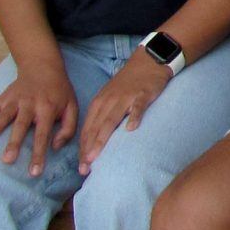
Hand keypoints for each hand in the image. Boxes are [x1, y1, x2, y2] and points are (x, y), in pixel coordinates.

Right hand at [0, 62, 77, 177]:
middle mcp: (29, 105)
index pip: (42, 135)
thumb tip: (55, 147)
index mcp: (47, 110)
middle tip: (6, 160)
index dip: (38, 154)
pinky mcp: (3, 97)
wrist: (43, 67)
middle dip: (13, 143)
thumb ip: (68, 128)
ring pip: (2, 117)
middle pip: (20, 127)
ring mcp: (14, 101)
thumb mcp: (72, 107)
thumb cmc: (59, 92)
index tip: (34, 172)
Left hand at [78, 50, 170, 174]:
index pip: (87, 130)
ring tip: (97, 156)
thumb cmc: (128, 84)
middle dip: (88, 149)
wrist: (147, 62)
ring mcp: (125, 98)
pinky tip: (132, 129)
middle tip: (85, 168)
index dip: (83, 149)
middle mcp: (108, 101)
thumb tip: (95, 141)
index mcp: (98, 104)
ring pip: (111, 120)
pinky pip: (138, 107)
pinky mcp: (142, 94)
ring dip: (102, 138)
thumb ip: (102, 116)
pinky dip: (134, 117)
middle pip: (96, 128)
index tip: (81, 167)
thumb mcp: (110, 98)